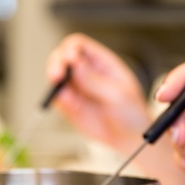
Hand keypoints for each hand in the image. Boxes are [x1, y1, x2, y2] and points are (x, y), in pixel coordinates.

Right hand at [45, 33, 149, 148]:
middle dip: (57, 62)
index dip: (71, 49)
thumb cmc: (131, 114)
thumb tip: (76, 64)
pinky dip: (57, 97)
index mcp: (101, 63)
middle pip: (63, 57)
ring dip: (54, 79)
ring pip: (57, 76)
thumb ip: (95, 81)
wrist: (128, 139)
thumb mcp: (117, 95)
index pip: (80, 46)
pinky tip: (66, 101)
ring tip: (57, 85)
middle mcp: (86, 73)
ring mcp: (77, 89)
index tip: (70, 58)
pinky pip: (58, 97)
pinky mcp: (70, 105)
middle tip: (57, 74)